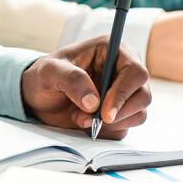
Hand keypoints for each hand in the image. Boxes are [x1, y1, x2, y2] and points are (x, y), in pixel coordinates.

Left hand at [21, 36, 151, 139]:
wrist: (39, 97)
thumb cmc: (45, 76)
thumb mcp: (49, 72)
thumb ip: (71, 80)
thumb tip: (94, 103)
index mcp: (112, 51)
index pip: (136, 71)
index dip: (124, 92)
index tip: (105, 111)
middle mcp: (124, 71)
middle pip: (143, 96)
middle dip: (119, 112)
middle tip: (94, 120)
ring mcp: (124, 94)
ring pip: (138, 114)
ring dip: (110, 124)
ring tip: (80, 118)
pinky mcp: (119, 113)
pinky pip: (124, 129)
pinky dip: (105, 132)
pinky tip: (84, 123)